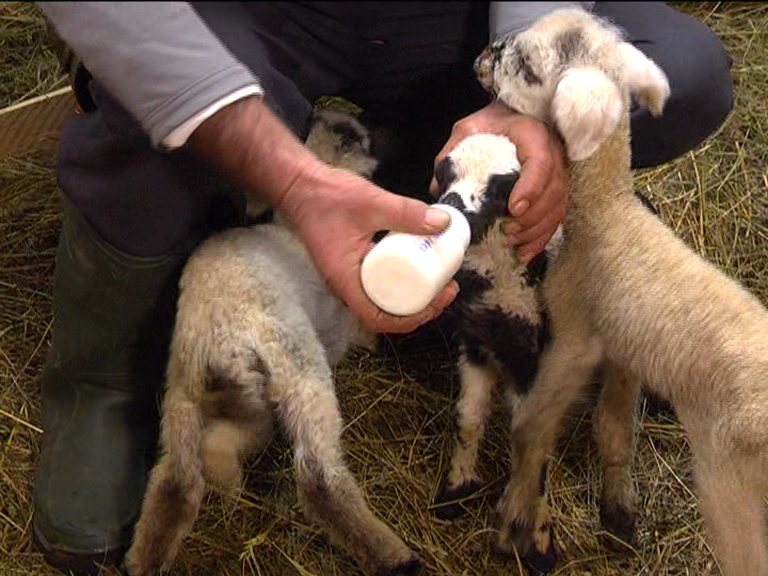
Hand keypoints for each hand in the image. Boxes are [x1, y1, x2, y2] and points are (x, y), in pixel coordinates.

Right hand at [279, 163, 458, 333]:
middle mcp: (345, 285)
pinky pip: (380, 284)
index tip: (436, 303)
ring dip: (413, 298)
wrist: (298, 185)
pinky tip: (420, 266)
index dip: (410, 319)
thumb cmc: (326, 196)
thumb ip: (406, 213)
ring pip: (384, 300)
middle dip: (420, 309)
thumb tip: (443, 224)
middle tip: (448, 289)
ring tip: (441, 282)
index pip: (378, 319)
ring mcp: (349, 276)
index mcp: (345, 281)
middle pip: (386, 314)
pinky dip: (402, 282)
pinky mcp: (353, 265)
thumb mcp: (371, 203)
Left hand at [429, 101, 567, 264]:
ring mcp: (558, 175)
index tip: (513, 208)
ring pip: (556, 209)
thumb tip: (437, 187)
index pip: (540, 163)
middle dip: (531, 218)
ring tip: (510, 242)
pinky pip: (555, 219)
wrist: (513, 117)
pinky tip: (522, 254)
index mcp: (532, 136)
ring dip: (535, 231)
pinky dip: (540, 240)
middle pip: (553, 193)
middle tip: (507, 231)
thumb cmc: (491, 125)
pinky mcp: (555, 192)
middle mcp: (552, 155)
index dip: (530, 188)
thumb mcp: (468, 130)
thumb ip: (452, 153)